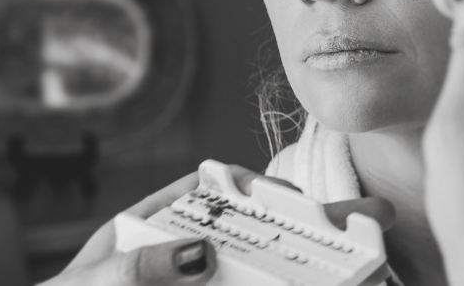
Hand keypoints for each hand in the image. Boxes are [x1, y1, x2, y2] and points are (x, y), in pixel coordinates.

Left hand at [43, 165, 394, 285]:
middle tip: (368, 225)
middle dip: (313, 229)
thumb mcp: (94, 284)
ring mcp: (205, 285)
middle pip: (258, 234)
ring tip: (360, 272)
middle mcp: (185, 256)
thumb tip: (200, 252)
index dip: (261, 187)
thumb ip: (138, 269)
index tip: (296, 196)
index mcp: (156, 225)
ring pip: (264, 274)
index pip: (216, 191)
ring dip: (308, 271)